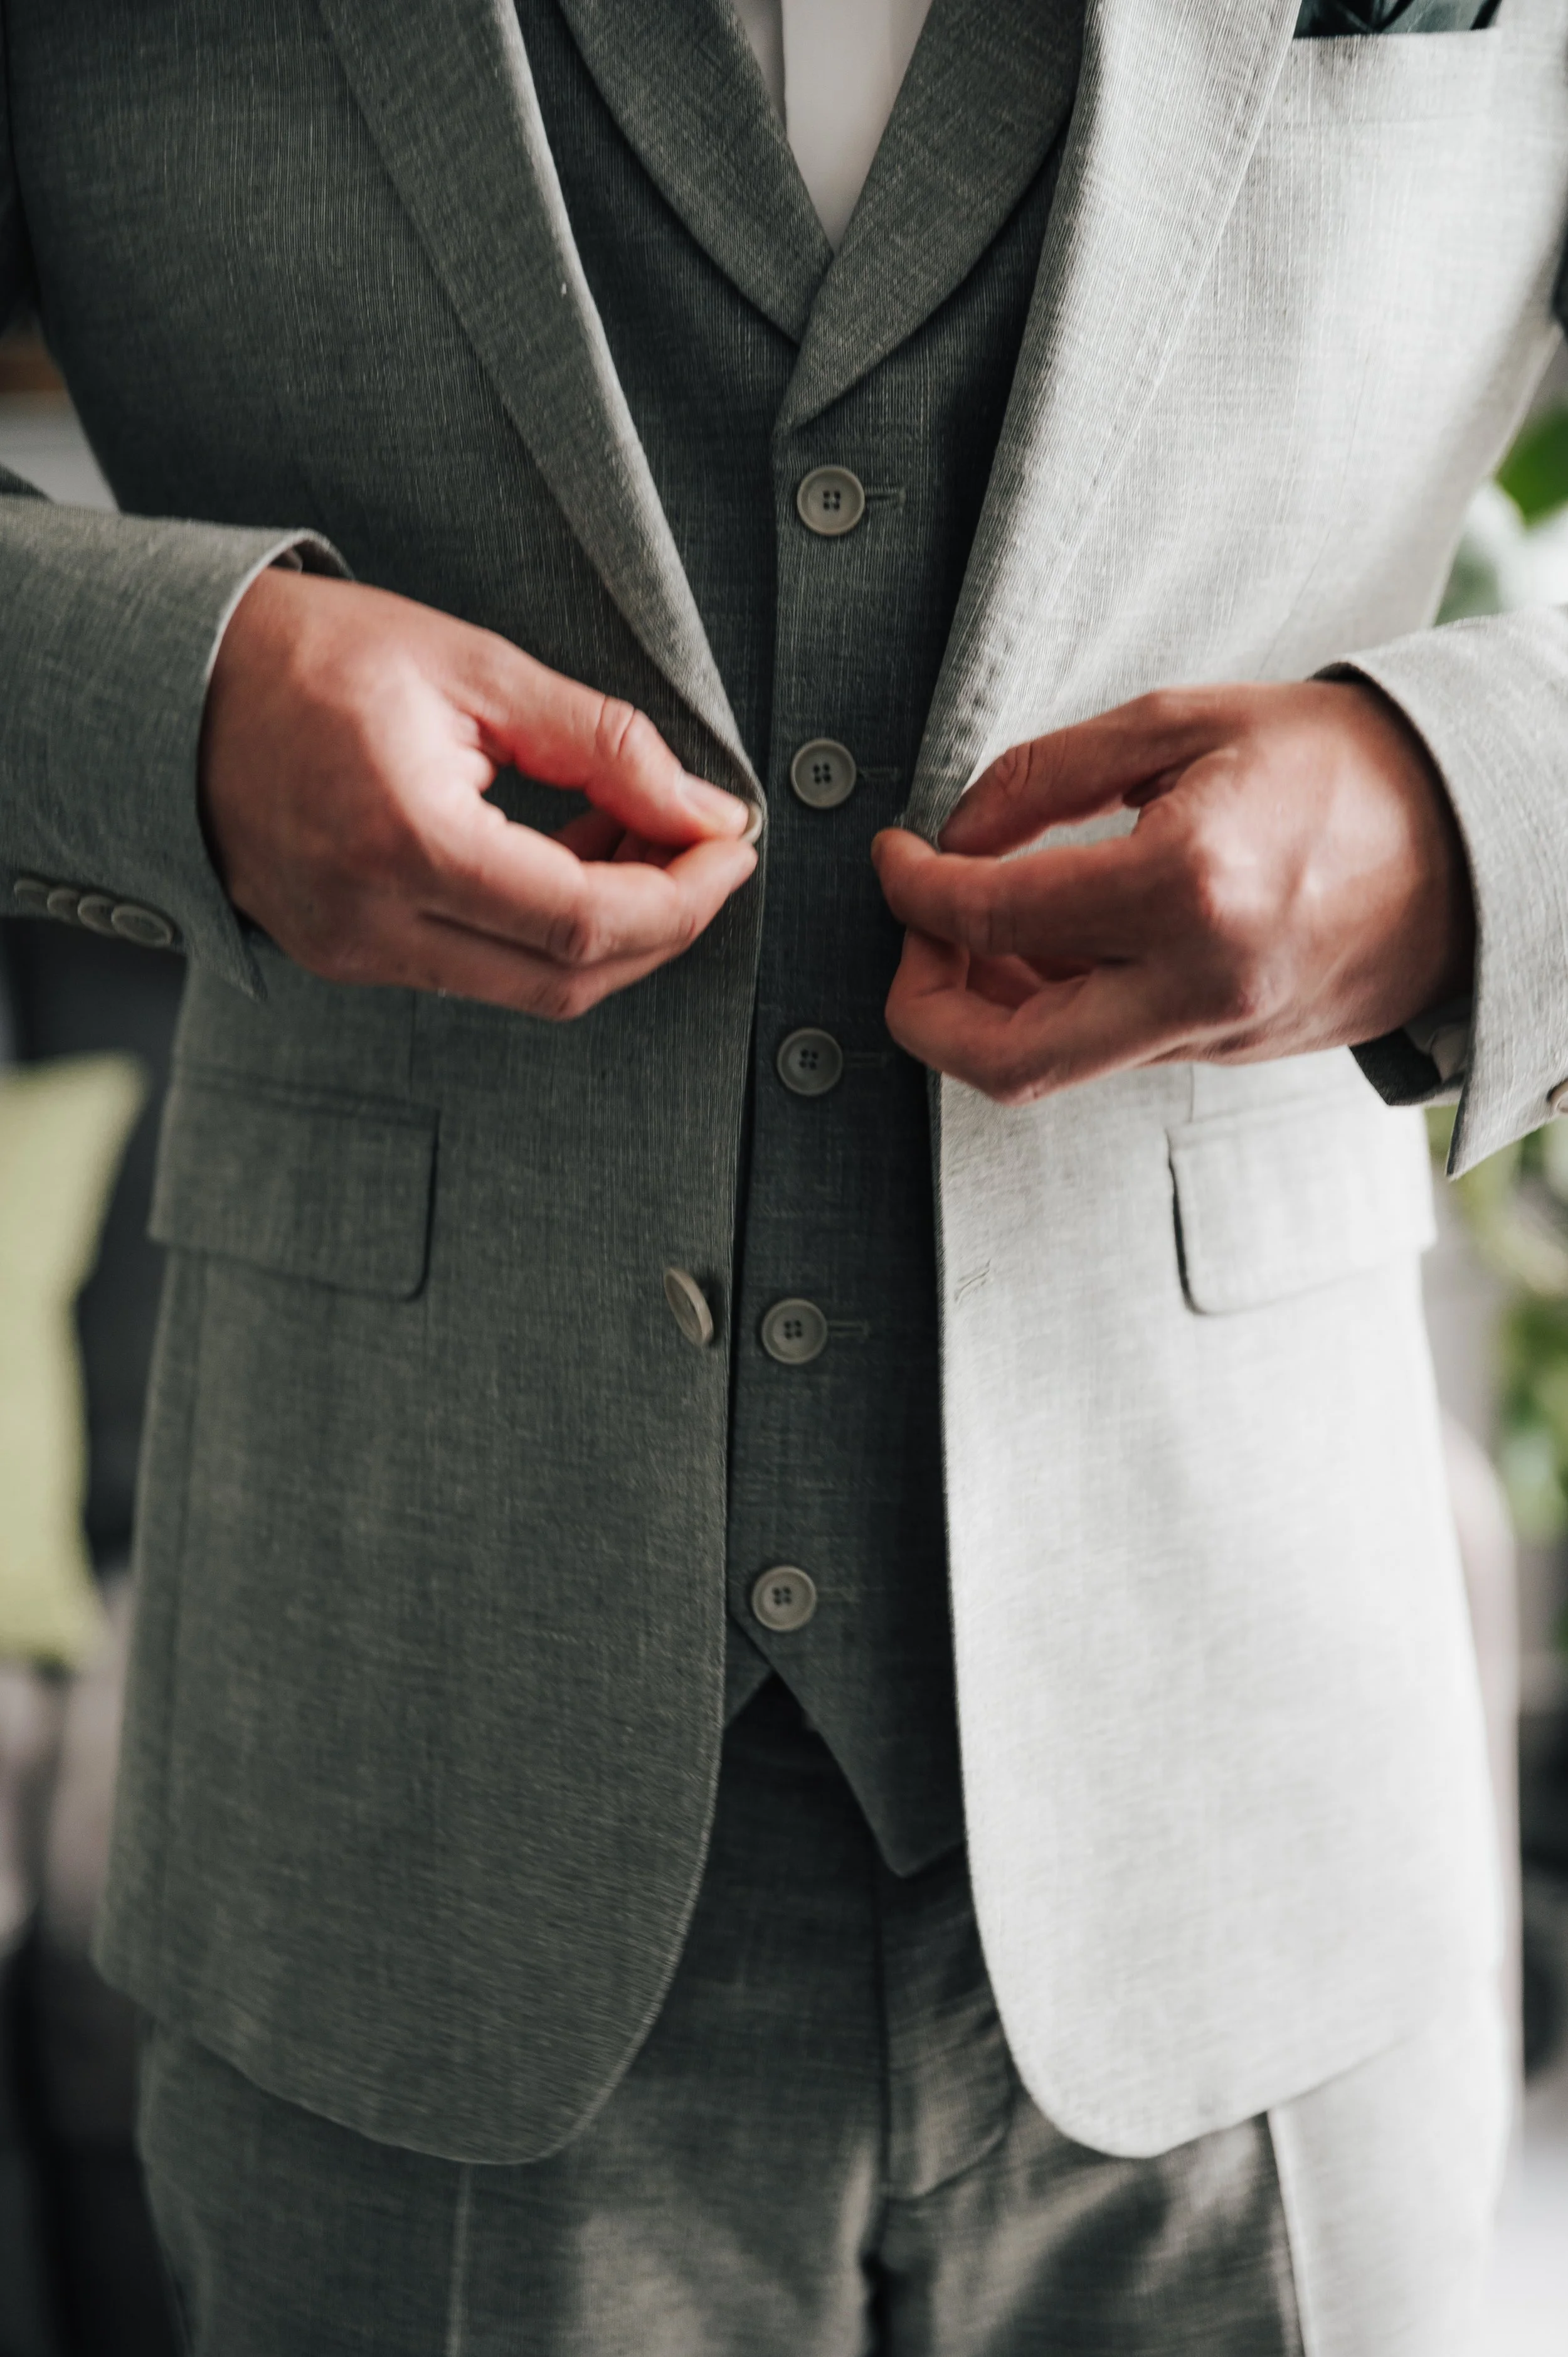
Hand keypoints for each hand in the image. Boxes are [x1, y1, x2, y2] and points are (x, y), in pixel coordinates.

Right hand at [200, 570, 756, 1016]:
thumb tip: (706, 810)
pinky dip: (544, 929)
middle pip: (568, 980)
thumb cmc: (312, 656)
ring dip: (607, 928)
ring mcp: (352, 954)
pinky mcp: (346, 958)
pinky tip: (566, 855)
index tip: (732, 844)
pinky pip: (478, 972)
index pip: (583, 922)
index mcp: (403, 841)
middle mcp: (371, 923)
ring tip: (631, 835)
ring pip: (529, 988)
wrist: (170, 684)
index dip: (682, 897)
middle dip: (661, 923)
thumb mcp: (473, 667)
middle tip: (704, 848)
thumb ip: (602, 743)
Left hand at [872, 681, 1474, 1103]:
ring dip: (988, 1009)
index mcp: (1188, 887)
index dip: (913, 889)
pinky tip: (1053, 946)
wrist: (1476, 836)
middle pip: (1004, 1061)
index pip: (991, 916)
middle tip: (912, 941)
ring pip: (1052, 1066)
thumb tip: (954, 834)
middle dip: (922, 1009)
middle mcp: (1200, 985)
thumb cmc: (1340, 763)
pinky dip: (1054, 1008)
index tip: (894, 859)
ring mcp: (1217, 1034)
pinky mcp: (1230, 1053)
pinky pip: (1109, 1049)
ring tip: (983, 928)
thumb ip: (1048, 776)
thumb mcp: (1183, 723)